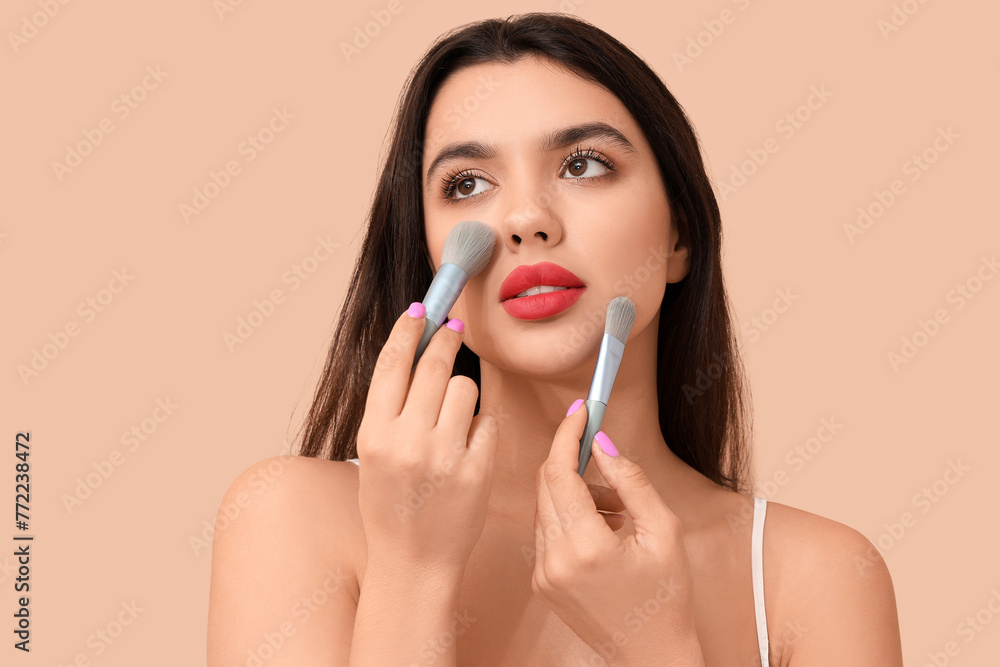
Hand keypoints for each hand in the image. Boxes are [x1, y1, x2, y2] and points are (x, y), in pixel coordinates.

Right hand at [356, 303, 498, 574]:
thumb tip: (414, 353)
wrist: (412, 565)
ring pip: (465, 389)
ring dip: (462, 393)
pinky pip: (486, 423)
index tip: (422, 309)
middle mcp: (407, 441)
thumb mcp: (372, 455)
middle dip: (446, 342)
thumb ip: (390, 409)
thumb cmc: (390, 506)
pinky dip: (479, 428)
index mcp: (373, 434)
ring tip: (453, 415)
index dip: (410, 328)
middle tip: (454, 331)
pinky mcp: (476, 471)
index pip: (393, 363)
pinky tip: (468, 447)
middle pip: (434, 366)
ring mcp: (444, 456)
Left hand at [531, 400, 703, 665]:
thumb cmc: (666, 596)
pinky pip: (546, 530)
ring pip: (545, 506)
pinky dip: (570, 517)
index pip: (559, 472)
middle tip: (603, 452)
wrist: (651, 656)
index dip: (566, 434)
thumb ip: (631, 481)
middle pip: (546, 484)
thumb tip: (601, 442)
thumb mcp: (664, 531)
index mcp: (586, 547)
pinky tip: (603, 529)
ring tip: (618, 509)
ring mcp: (543, 574)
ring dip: (575, 491)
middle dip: (572, 460)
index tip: (579, 410)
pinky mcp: (541, 583)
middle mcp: (554, 560)